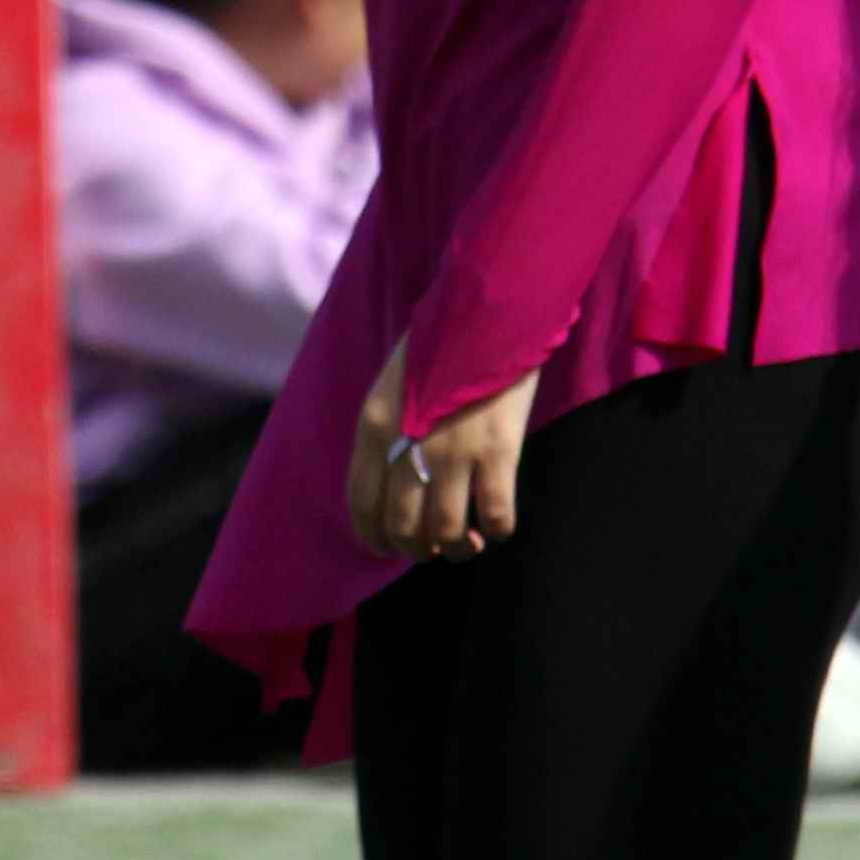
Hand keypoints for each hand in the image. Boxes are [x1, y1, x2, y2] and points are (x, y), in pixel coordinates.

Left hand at [345, 340, 535, 562]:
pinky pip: (495, 516)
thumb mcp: (394, 386)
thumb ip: (390, 434)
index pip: (361, 505)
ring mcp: (454, 451)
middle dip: (418, 549)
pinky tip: (498, 525)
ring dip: (458, 549)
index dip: (375, 538)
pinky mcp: (498, 450)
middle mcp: (408, 446)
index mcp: (375, 427)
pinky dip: (497, 531)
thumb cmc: (442, 344)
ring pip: (447, 532)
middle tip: (435, 547)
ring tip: (469, 544)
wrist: (489, 309)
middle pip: (402, 527)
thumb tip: (400, 489)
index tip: (391, 546)